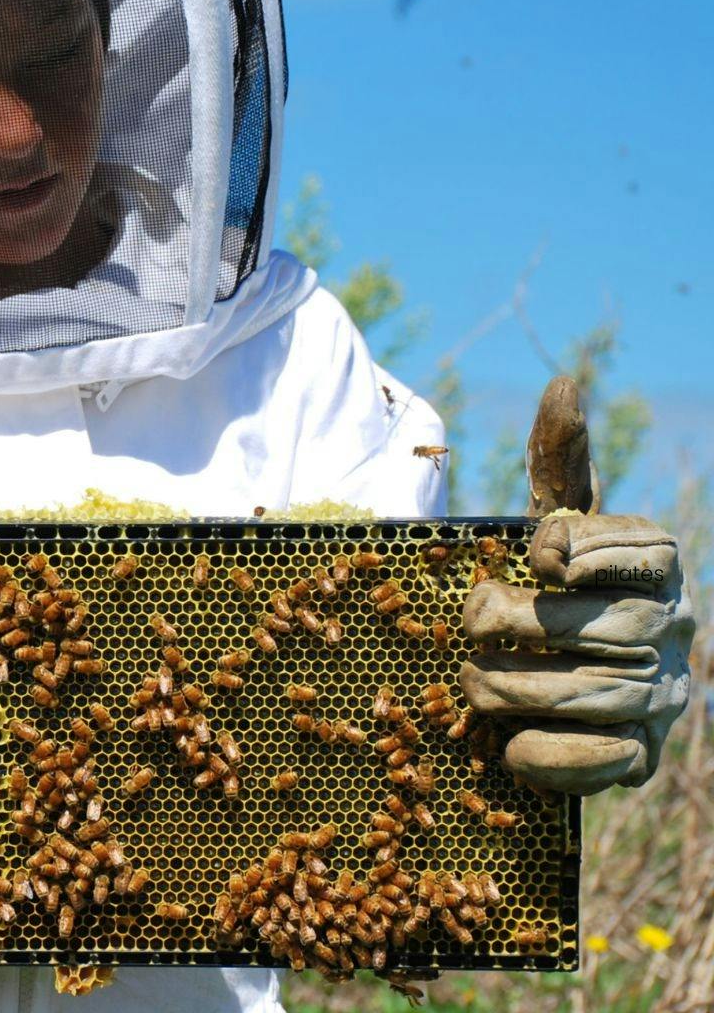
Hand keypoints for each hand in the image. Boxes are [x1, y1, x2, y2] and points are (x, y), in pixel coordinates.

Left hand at [459, 377, 693, 794]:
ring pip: (605, 696)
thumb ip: (560, 462)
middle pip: (614, 630)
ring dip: (522, 689)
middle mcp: (676, 630)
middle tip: (471, 624)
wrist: (555, 669)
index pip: (648, 550)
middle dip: (527, 626)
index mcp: (659, 567)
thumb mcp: (554, 519)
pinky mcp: (642, 757)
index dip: (588, 549)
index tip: (533, 554)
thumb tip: (564, 385)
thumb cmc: (553, 583)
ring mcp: (665, 698)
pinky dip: (553, 757)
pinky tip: (509, 746)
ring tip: (472, 682)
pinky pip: (611, 763)